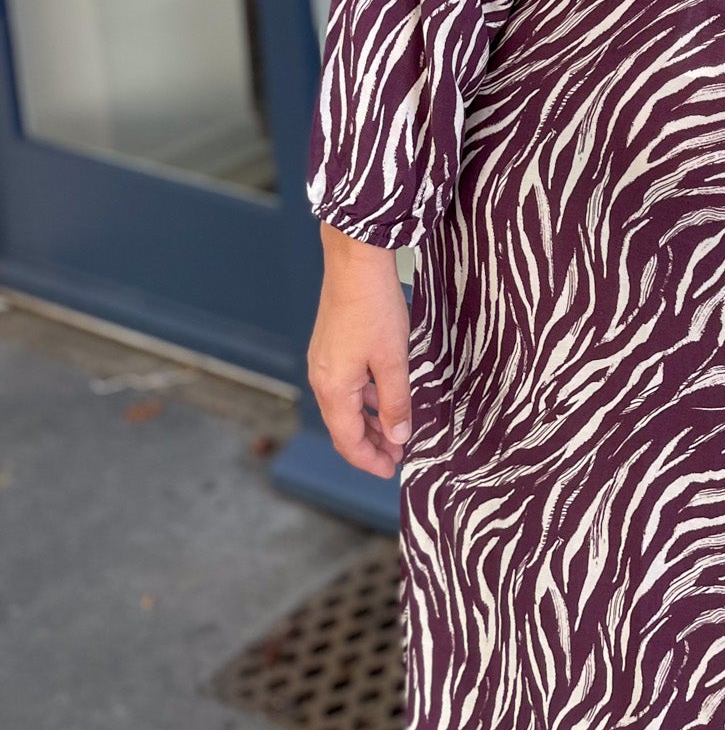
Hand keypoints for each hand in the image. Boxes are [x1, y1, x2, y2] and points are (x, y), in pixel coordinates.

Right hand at [308, 223, 411, 477]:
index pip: (348, 440)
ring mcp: (323, 360)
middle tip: (397, 455)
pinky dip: (364, 398)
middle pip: (343, 426)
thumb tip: (398, 437)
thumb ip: (396, 402)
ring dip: (369, 421)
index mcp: (333, 388)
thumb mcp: (393, 359)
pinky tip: (384, 395)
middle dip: (370, 444)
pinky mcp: (330, 345)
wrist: (354, 259)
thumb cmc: (374, 307)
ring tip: (395, 430)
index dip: (370, 460)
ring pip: (345, 405)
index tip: (391, 470)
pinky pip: (345, 385)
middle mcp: (321, 378)